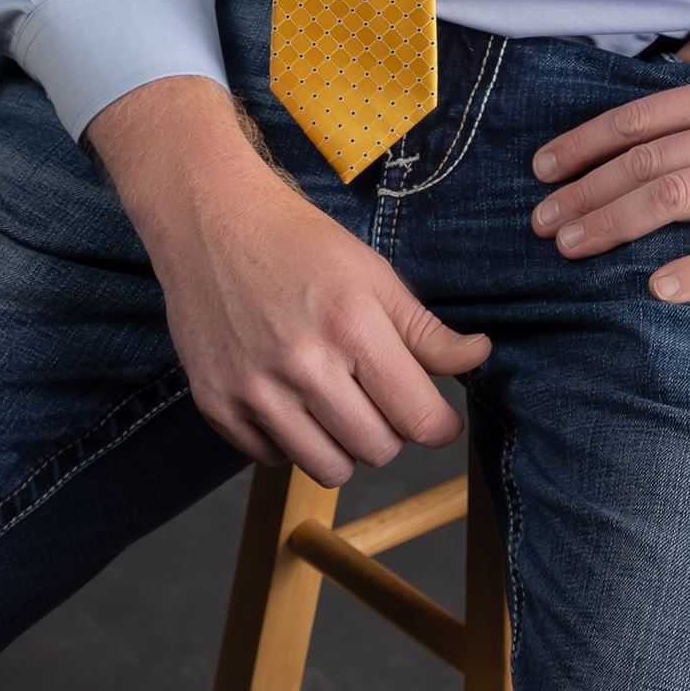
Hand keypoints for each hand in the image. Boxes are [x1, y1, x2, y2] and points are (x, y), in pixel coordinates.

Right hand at [148, 154, 493, 485]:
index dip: (440, 425)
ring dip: (343, 444)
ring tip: (335, 400)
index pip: (419, 420)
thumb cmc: (298, 242)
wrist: (211, 221)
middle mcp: (302, 364)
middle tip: (377, 394)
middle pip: (378, 450)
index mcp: (352, 325)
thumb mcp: (372, 273)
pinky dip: (289, 439)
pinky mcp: (217, 406)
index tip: (436, 416)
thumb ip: (425, 329)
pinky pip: (274, 460)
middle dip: (390, 429)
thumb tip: (479, 357)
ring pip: (328, 470)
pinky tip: (287, 395)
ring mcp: (254, 389)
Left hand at [528, 18, 689, 301]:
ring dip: (618, 222)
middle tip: (542, 220)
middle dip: (586, 191)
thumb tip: (678, 53)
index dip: (587, 142)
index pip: (642, 116)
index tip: (545, 168)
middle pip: (647, 161)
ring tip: (575, 246)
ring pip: (679, 198)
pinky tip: (660, 289)